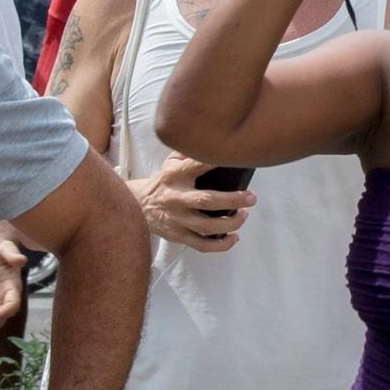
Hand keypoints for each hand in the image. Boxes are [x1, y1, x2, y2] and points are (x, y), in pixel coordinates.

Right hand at [134, 151, 254, 251]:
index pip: (196, 166)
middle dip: (233, 200)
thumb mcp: (170, 163)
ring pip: (207, 227)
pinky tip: (233, 237)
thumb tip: (214, 144)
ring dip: (230, 223)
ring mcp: (177, 220)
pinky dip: (221, 245)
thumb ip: (189, 153)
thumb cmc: (162, 183)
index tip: (234, 160)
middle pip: (206, 201)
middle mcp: (175, 198)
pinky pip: (202, 245)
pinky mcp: (178, 236)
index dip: (215, 162)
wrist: (137, 206)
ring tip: (244, 215)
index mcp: (174, 176)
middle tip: (251, 198)